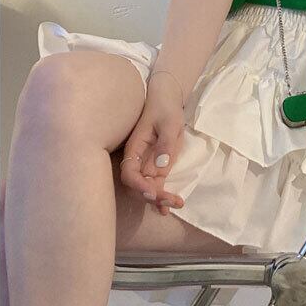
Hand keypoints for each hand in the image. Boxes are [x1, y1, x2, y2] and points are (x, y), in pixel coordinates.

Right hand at [120, 78, 185, 215]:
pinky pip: (157, 184)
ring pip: (148, 188)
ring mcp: (148, 163)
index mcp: (135, 148)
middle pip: (138, 185)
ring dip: (159, 199)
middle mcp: (138, 159)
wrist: (167, 99)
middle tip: (171, 202)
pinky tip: (169, 207)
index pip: (129, 173)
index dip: (138, 186)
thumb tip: (161, 166)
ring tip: (176, 205)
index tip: (152, 192)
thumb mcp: (169, 122)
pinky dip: (162, 196)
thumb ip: (165, 143)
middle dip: (152, 197)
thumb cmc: (165, 108)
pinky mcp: (158, 165)